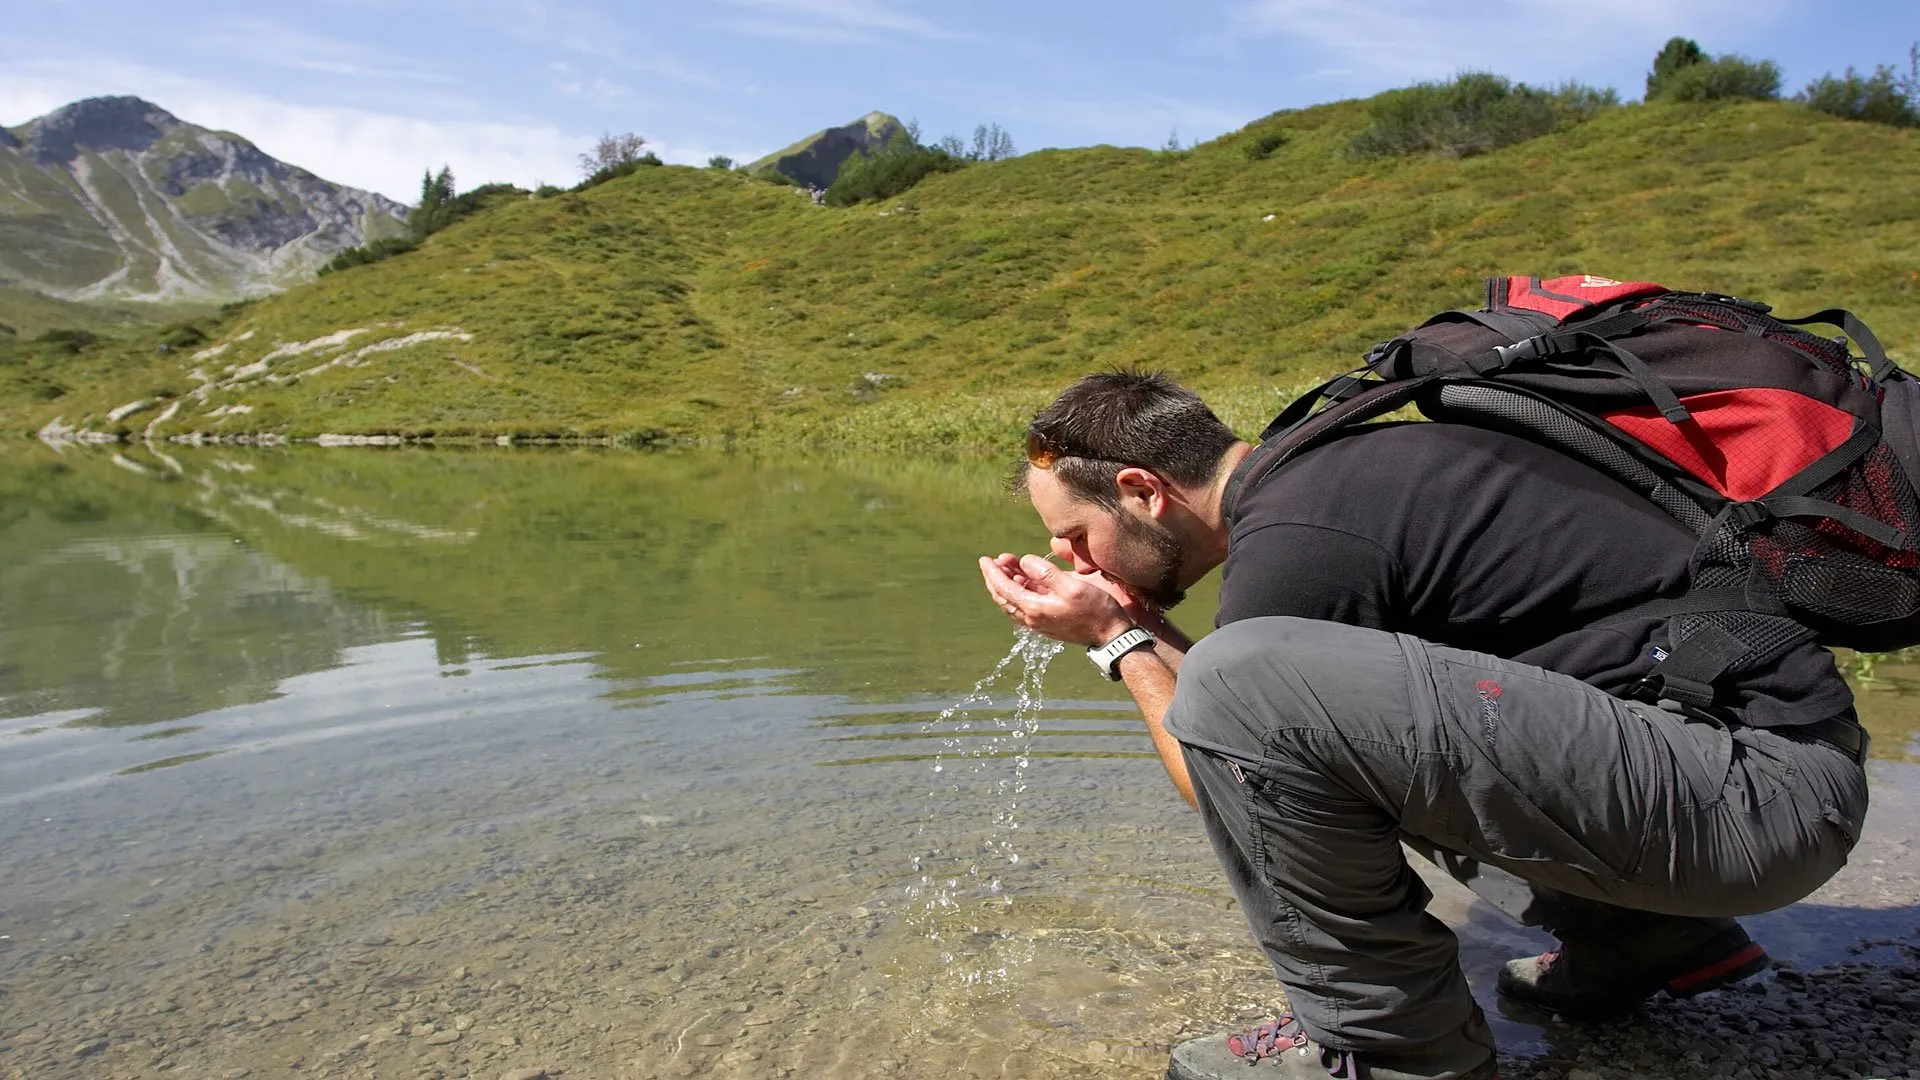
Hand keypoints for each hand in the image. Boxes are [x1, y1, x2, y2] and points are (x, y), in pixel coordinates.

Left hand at [979, 553, 1135, 646]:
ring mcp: (1038, 622)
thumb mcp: (1073, 586)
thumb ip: (1046, 573)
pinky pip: (1024, 606)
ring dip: (1007, 583)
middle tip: (997, 559)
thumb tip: (1025, 562)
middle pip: (1003, 597)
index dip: (992, 572)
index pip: (1004, 588)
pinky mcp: (1047, 622)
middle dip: (996, 577)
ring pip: (1013, 601)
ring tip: (1009, 564)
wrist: (1110, 636)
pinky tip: (1023, 580)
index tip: (984, 559)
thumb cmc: (1096, 610)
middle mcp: (1032, 618)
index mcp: (1034, 608)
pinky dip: (1018, 591)